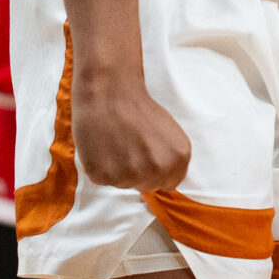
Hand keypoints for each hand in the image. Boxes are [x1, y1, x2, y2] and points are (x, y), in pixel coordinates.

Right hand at [73, 72, 190, 194]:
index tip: (146, 155)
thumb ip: (170, 159)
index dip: (156, 171)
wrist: (110, 92)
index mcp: (179, 158)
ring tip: (115, 143)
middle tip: (128, 145)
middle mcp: (157, 170)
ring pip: (123, 184)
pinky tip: (102, 146)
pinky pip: (102, 180)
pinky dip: (99, 166)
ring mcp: (130, 175)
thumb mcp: (170, 133)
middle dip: (137, 171)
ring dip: (118, 169)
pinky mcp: (103, 175)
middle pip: (146, 186)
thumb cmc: (138, 110)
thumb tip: (162, 182)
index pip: (169, 183)